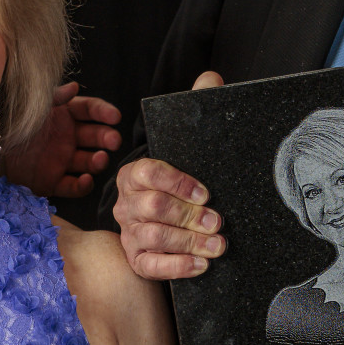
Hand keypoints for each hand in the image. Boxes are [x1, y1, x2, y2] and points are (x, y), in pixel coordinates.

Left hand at [2, 81, 122, 198]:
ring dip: (98, 160)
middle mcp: (66, 137)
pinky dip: (82, 185)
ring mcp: (61, 160)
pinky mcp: (53, 181)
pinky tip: (86, 179)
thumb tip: (75, 87)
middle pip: (94, 137)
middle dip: (106, 138)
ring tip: (101, 158)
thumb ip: (54, 97)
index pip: (89, 110)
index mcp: (63, 115)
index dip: (104, 112)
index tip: (115, 116)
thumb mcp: (31, 105)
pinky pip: (72, 186)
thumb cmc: (7, 121)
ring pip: (88, 161)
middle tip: (113, 140)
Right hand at [112, 71, 225, 278]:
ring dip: (188, 242)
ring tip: (217, 244)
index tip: (205, 193)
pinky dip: (176, 267)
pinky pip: (149, 266)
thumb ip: (197, 108)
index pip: (147, 173)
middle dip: (186, 216)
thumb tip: (211, 78)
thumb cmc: (180, 182)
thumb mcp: (188, 145)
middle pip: (150, 209)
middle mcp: (127, 203)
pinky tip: (201, 265)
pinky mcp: (137, 258)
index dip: (176, 183)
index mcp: (134, 174)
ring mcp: (129, 232)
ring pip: (152, 237)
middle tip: (216, 221)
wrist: (167, 219)